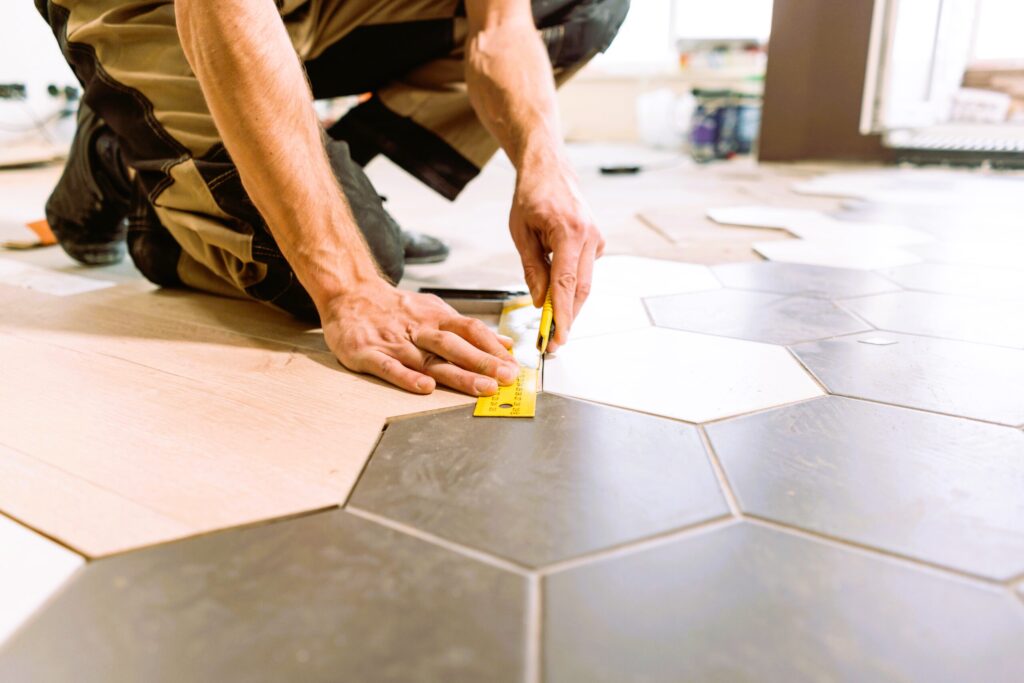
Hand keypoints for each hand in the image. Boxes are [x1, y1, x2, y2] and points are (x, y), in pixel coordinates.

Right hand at [322, 279, 518, 395]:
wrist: (349, 293)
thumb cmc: (396, 308)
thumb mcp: (435, 311)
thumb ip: (468, 330)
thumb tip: (504, 345)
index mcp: (436, 317)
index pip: (471, 330)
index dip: (493, 348)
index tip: (513, 366)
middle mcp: (419, 329)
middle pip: (455, 345)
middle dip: (483, 362)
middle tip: (506, 378)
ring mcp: (394, 342)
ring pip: (429, 359)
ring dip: (457, 374)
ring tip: (481, 388)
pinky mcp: (369, 353)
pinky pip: (390, 367)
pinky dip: (407, 377)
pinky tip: (425, 388)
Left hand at [509, 160, 603, 352]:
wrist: (550, 169)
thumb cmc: (532, 195)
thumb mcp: (521, 233)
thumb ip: (532, 269)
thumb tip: (540, 301)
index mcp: (569, 232)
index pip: (566, 284)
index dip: (563, 315)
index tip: (558, 337)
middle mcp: (589, 236)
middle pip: (581, 289)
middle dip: (568, 318)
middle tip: (553, 341)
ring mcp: (596, 239)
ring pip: (585, 283)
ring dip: (569, 304)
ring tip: (552, 324)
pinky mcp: (597, 242)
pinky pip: (584, 271)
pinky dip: (571, 285)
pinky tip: (557, 287)